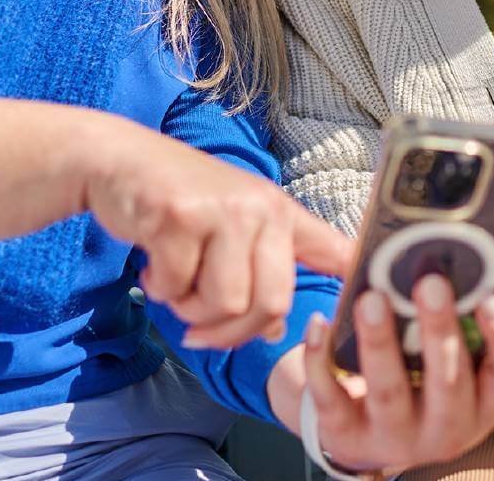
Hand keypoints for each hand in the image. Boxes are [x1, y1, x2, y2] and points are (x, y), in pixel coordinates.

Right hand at [80, 116, 353, 349]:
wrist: (118, 161)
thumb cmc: (180, 203)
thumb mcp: (231, 227)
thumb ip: (258, 273)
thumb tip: (272, 329)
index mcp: (281, 214)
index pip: (335, 249)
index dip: (358, 280)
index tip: (375, 309)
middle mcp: (261, 208)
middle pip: (271, 304)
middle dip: (230, 332)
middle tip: (198, 327)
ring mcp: (223, 210)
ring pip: (224, 303)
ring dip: (190, 311)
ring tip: (174, 282)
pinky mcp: (181, 216)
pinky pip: (178, 288)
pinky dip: (160, 291)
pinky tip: (152, 266)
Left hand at [272, 275, 493, 473]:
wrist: (373, 435)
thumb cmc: (425, 384)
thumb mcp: (462, 367)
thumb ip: (485, 335)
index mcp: (483, 405)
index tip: (490, 300)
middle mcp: (447, 430)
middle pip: (449, 384)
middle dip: (440, 332)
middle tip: (431, 283)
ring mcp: (396, 437)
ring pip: (389, 392)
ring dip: (380, 342)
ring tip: (372, 298)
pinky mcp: (347, 436)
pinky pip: (330, 398)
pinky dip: (321, 360)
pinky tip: (320, 323)